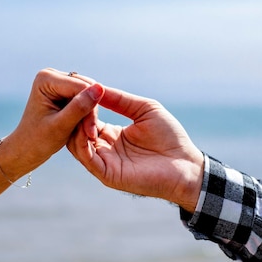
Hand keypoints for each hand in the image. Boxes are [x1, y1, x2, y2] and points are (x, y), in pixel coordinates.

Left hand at [0, 68, 103, 179]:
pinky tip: (83, 129)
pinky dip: (86, 115)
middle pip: (86, 87)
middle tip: (90, 136)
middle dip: (90, 112)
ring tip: (87, 135)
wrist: (26, 150)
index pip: (81, 87)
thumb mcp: (61, 126)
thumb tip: (99, 88)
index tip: (90, 133)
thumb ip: (80, 107)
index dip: (90, 109)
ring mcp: (58, 82)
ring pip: (89, 94)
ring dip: (90, 115)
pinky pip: (85, 99)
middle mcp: (52, 75)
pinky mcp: (64, 91)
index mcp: (46, 79)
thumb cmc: (38, 140)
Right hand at [67, 86, 203, 212]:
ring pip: (77, 144)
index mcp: (112, 134)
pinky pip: (87, 158)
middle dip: (75, 113)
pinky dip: (83, 142)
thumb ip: (120, 100)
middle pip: (77, 130)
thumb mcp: (144, 109)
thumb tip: (96, 87)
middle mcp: (104, 149)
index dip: (81, 104)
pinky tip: (88, 128)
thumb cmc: (170, 137)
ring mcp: (105, 163)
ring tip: (81, 110)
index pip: (87, 118)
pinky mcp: (108, 175)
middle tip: (75, 97)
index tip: (78, 86)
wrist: (186, 165)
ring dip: (77, 126)